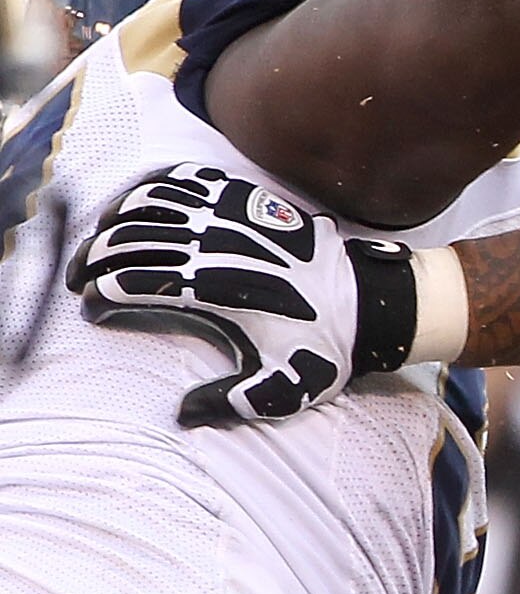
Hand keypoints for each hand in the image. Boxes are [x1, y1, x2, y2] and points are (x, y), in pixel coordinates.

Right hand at [68, 165, 423, 425]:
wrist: (367, 303)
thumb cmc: (324, 348)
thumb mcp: (282, 389)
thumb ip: (231, 403)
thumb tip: (184, 414)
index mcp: (216, 290)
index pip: (137, 282)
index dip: (104, 292)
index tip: (92, 308)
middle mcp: (215, 244)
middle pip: (130, 240)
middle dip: (94, 259)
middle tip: (80, 279)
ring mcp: (227, 213)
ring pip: (146, 204)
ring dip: (112, 222)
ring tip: (98, 245)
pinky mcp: (240, 194)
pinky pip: (179, 179)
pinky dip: (146, 188)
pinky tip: (133, 205)